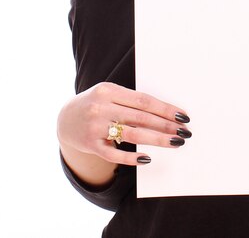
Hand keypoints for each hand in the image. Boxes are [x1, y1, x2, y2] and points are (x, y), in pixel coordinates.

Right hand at [57, 82, 191, 166]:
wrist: (64, 118)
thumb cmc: (96, 103)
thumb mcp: (109, 93)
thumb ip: (130, 100)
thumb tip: (164, 113)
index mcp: (108, 90)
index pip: (143, 101)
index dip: (165, 109)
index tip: (182, 116)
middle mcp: (101, 108)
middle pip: (141, 118)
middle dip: (165, 126)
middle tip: (184, 132)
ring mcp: (95, 128)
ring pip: (132, 135)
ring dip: (157, 140)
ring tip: (175, 143)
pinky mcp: (91, 146)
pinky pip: (115, 154)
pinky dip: (132, 157)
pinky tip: (147, 158)